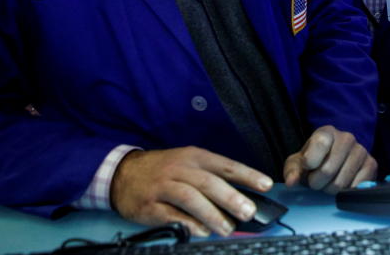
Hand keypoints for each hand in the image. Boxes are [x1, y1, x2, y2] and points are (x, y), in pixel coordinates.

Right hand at [110, 146, 272, 237]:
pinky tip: (202, 232)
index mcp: (194, 157)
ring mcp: (164, 187)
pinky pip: (171, 215)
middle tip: (249, 212)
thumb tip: (242, 195)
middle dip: (231, 198)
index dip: (247, 175)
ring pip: (191, 198)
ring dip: (212, 214)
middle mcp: (180, 169)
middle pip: (209, 182)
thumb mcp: (188, 164)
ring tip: (228, 228)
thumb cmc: (163, 169)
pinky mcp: (150, 205)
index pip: (226, 165)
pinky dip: (188, 224)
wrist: (123, 173)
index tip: (266, 185)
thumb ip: (212, 177)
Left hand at [283, 125, 376, 193]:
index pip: (320, 144)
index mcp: (327, 132)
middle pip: (327, 170)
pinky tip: (342, 184)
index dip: (309, 162)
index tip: (307, 167)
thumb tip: (291, 182)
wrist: (333, 161)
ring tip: (328, 182)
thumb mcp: (298, 163)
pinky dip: (345, 192)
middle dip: (317, 182)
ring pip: (340, 183)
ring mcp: (361, 151)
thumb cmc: (314, 161)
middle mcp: (347, 138)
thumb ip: (292, 171)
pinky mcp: (372, 165)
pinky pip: (355, 188)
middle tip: (316, 180)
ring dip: (330, 189)